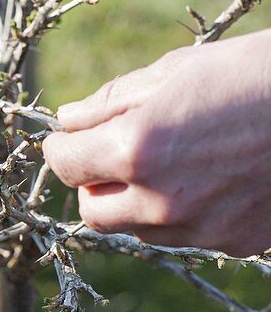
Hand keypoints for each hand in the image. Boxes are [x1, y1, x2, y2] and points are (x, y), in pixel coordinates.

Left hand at [42, 31, 270, 256]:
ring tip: (168, 161)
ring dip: (133, 203)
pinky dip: (180, 214)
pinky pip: (186, 236)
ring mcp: (202, 228)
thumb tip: (69, 119)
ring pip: (137, 230)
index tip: (67, 138)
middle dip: (91, 182)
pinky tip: (208, 178)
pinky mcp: (236, 241)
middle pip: (93, 211)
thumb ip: (112, 101)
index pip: (66, 164)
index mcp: (140, 149)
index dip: (60, 147)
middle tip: (109, 154)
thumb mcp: (178, 70)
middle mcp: (163, 200)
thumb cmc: (257, 72)